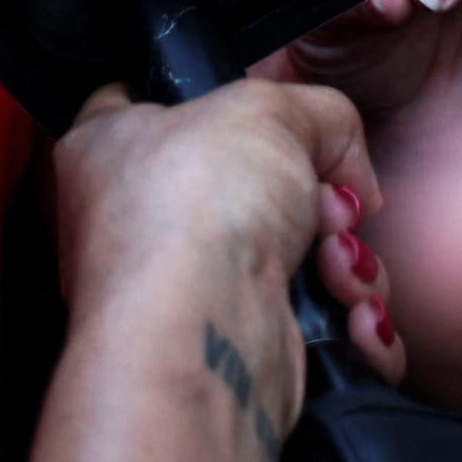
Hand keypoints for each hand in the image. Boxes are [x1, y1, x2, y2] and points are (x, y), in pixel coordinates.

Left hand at [48, 77, 395, 379]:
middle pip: (250, 193)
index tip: (259, 118)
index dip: (202, 102)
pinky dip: (351, 326)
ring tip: (338, 266)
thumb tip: (346, 169)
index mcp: (105, 152)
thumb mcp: (267, 108)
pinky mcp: (237, 359)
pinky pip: (320, 334)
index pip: (134, 106)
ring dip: (345, 266)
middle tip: (331, 209)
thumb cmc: (197, 200)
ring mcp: (187, 302)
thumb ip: (318, 113)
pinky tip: (356, 320)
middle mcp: (135, 230)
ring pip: (298, 267)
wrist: (201, 329)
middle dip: (319, 202)